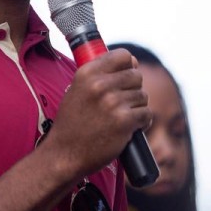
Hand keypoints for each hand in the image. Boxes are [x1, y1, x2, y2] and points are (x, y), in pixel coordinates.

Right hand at [41, 48, 150, 179]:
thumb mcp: (77, 90)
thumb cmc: (72, 124)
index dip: (128, 66)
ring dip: (137, 107)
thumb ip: (100, 74)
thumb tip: (133, 62)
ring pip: (143, 96)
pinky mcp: (124, 121)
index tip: (124, 77)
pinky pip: (146, 114)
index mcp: (87, 73)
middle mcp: (99, 85)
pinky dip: (142, 122)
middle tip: (122, 103)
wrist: (64, 154)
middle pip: (136, 75)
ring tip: (121, 118)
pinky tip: (129, 128)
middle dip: (133, 89)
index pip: (123, 56)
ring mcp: (112, 103)